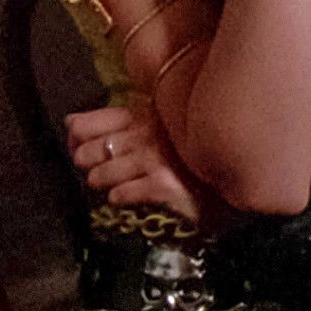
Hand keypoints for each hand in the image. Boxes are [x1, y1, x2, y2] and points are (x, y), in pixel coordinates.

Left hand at [66, 106, 215, 225]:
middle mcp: (147, 134)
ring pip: (99, 176)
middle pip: (87, 152)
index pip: (86, 124)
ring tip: (122, 181)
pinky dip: (121, 197)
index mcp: (145, 114)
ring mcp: (155, 160)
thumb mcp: (159, 124)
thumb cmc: (194, 149)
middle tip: (107, 168)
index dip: (76, 139)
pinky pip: (120, 195)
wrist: (239, 172)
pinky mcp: (163, 186)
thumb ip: (117, 120)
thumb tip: (70, 122)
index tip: (83, 147)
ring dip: (105, 182)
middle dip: (90, 164)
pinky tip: (135, 193)